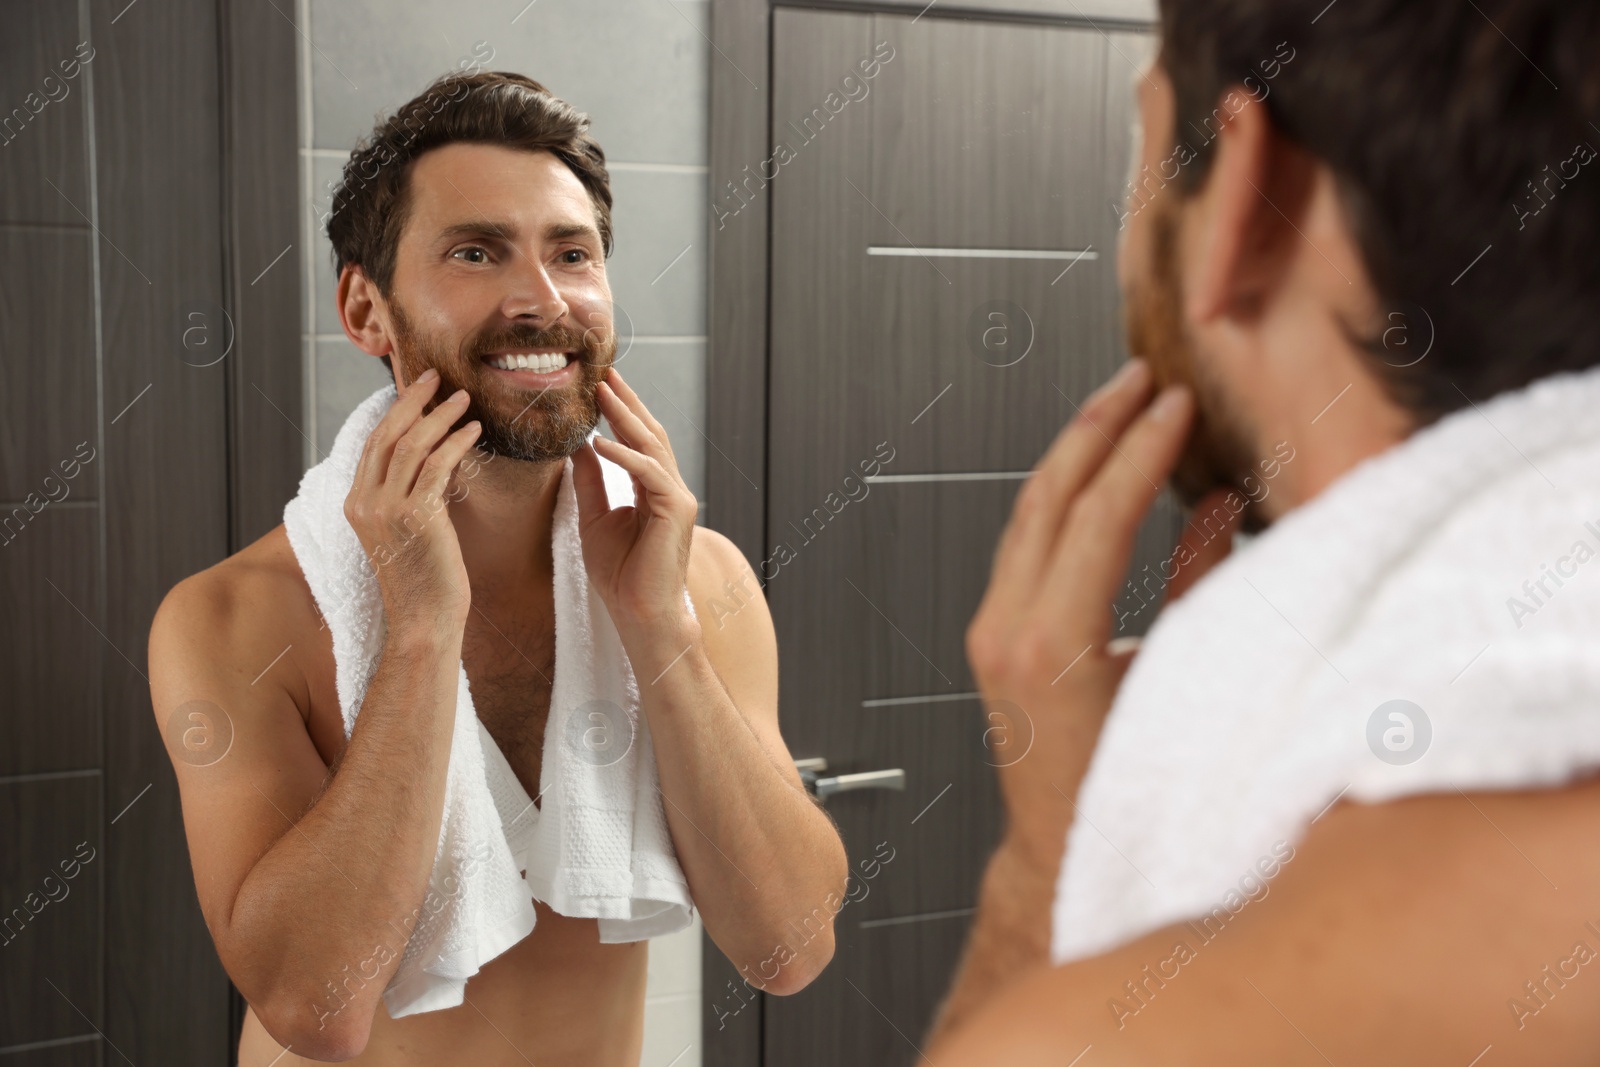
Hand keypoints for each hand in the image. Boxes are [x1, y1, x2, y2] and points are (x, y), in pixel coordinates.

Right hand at [342, 369, 482, 631]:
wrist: (424, 622)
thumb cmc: (424, 581)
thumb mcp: (406, 532)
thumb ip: (409, 495)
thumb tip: (435, 458)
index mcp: (356, 504)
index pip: (374, 443)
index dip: (397, 411)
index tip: (419, 389)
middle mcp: (365, 502)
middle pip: (387, 434)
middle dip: (413, 400)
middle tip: (437, 376)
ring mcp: (387, 510)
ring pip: (411, 444)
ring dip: (440, 416)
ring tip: (464, 398)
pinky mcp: (416, 517)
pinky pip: (436, 466)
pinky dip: (456, 442)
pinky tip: (474, 430)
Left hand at [571, 367, 698, 637]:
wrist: (640, 614)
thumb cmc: (619, 576)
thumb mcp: (593, 519)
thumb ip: (590, 482)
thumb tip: (578, 446)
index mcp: (652, 491)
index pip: (638, 442)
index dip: (619, 413)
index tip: (598, 386)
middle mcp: (670, 490)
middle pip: (649, 435)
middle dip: (626, 403)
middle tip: (604, 373)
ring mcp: (677, 498)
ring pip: (651, 446)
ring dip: (625, 417)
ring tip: (602, 392)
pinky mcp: (676, 510)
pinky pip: (648, 474)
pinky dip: (625, 455)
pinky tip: (601, 442)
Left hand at [964, 359, 1237, 862]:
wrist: (1063, 854)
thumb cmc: (1125, 791)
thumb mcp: (1181, 681)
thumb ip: (1198, 588)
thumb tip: (1219, 508)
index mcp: (1051, 643)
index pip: (1098, 514)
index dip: (1140, 450)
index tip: (1174, 406)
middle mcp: (1007, 629)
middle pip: (1048, 495)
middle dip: (1096, 426)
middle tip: (1139, 377)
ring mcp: (991, 631)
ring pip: (1027, 512)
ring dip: (1074, 453)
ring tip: (1118, 406)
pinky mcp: (994, 635)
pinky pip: (1025, 543)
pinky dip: (1063, 498)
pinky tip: (1097, 475)